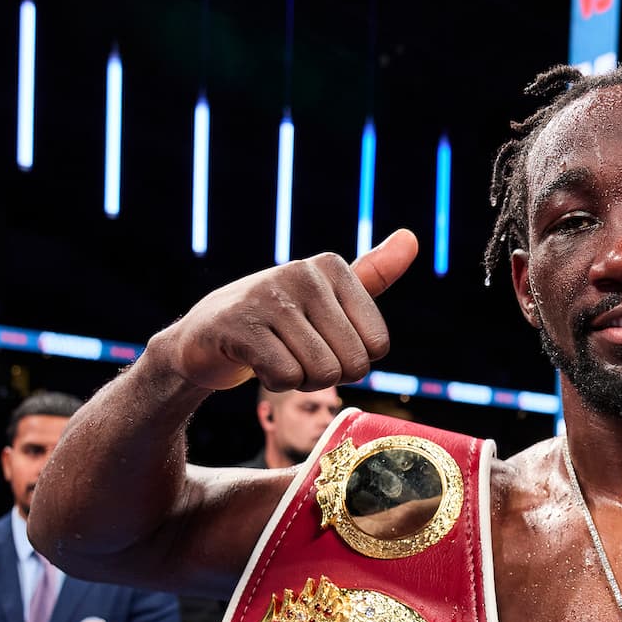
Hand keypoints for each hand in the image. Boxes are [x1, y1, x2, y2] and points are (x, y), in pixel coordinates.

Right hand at [153, 230, 418, 392]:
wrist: (209, 335)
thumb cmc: (279, 321)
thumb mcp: (330, 297)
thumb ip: (373, 275)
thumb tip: (412, 239)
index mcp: (332, 267)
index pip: (377, 346)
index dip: (352, 360)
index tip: (322, 341)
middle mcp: (303, 273)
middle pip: (352, 364)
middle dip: (327, 375)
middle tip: (296, 353)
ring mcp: (269, 297)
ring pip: (321, 373)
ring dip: (300, 380)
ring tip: (276, 355)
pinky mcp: (240, 325)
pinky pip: (286, 378)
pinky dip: (274, 382)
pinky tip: (256, 361)